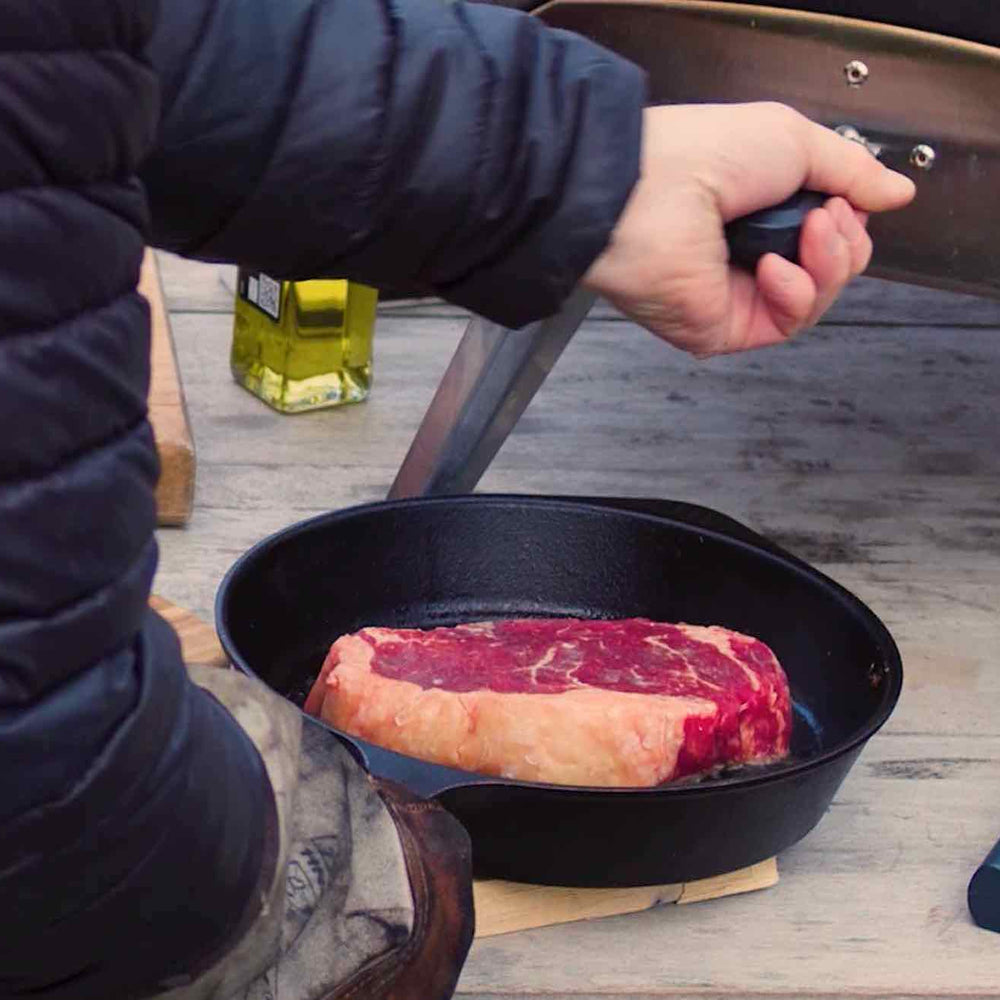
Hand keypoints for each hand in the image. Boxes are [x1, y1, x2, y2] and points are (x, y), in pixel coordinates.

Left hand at [582, 102, 915, 356]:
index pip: (832, 230)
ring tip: (811, 230)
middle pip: (834, 268)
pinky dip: (796, 293)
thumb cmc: (702, 156)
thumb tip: (897, 193)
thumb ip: (852, 171)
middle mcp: (749, 254)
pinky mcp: (726, 328)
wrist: (648, 192)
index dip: (851, 219)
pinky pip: (788, 323)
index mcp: (761, 210)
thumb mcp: (795, 141)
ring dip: (830, 263)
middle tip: (827, 213)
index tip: (845, 197)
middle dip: (846, 242)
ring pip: (818, 298)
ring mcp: (738, 294)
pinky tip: (773, 267)